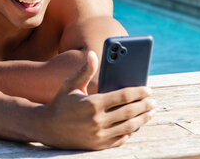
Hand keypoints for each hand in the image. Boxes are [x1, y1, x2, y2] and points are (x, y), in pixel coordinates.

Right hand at [36, 51, 155, 149]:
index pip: (123, 96)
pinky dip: (129, 132)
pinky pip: (119, 139)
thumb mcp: (69, 85)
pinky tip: (135, 126)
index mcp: (92, 104)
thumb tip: (94, 54)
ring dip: (142, 119)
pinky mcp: (97, 146)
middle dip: (144, 106)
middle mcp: (97, 121)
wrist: (46, 128)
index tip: (148, 89)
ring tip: (150, 113)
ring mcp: (98, 135)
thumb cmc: (59, 103)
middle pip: (129, 112)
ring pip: (128, 127)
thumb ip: (85, 70)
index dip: (138, 92)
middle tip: (153, 101)